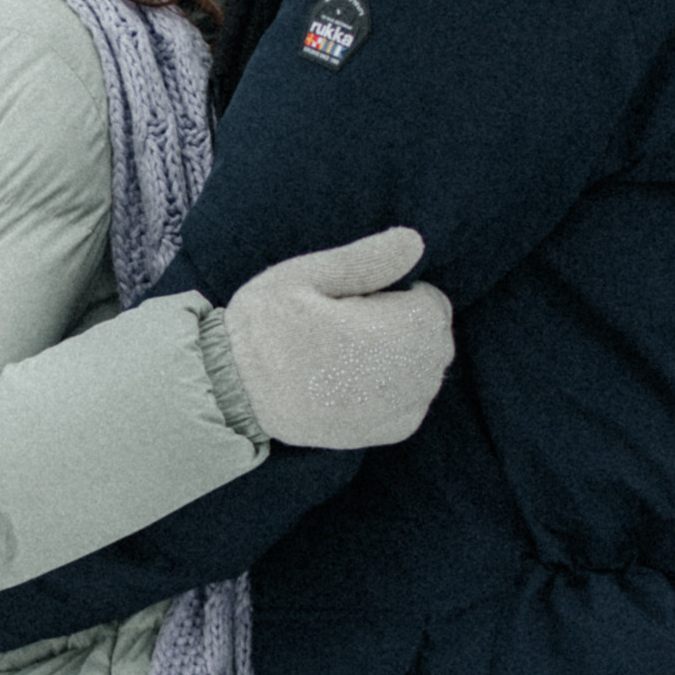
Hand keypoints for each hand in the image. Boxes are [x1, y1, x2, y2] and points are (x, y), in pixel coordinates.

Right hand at [218, 226, 453, 448]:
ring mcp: (396, 410)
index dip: (401, 293)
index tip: (361, 300)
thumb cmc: (265, 326)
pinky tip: (362, 378)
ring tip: (355, 351)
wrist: (236, 392)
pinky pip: (420, 399)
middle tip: (355, 324)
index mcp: (380, 335)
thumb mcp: (303, 276)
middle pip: (438, 338)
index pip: (433, 305)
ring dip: (406, 355)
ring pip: (432, 369)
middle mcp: (398, 379)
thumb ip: (365, 259)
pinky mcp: (389, 432)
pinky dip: (401, 385)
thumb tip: (416, 242)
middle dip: (408, 323)